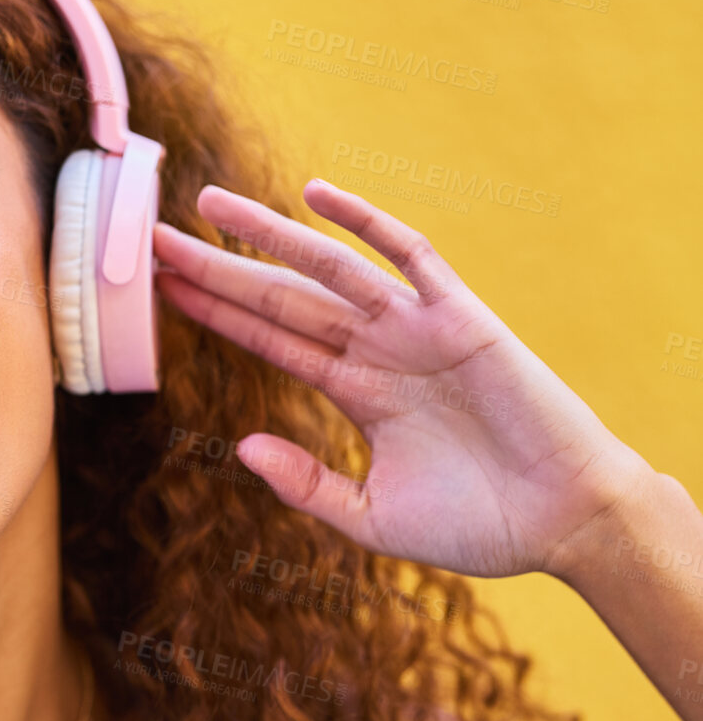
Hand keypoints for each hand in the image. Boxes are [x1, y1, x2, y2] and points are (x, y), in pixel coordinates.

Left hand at [151, 179, 654, 580]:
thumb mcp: (372, 519)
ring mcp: (415, 328)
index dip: (215, 311)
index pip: (268, 337)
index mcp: (355, 390)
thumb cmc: (479, 524)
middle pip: (279, 296)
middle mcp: (376, 349)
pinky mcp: (459, 317)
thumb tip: (241, 445)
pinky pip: (409, 256)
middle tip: (153, 236)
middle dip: (218, 267)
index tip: (160, 286)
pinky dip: (365, 222)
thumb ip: (307, 485)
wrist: (567, 522)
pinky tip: (316, 196)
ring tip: (209, 203)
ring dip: (268, 233)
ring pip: (326, 267)